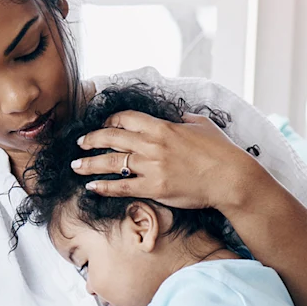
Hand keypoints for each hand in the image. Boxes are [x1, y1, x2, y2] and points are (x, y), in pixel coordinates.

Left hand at [70, 110, 267, 212]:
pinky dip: (103, 187)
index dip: (110, 120)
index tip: (102, 124)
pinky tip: (91, 187)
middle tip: (79, 143)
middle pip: (111, 138)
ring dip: (89, 163)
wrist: (230, 178)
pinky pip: (121, 187)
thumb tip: (176, 117)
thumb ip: (183, 120)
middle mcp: (152, 145)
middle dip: (91, 139)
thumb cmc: (220, 151)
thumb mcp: (201, 125)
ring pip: (111, 162)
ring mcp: (151, 167)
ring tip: (76, 165)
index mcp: (162, 126)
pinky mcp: (153, 188)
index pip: (126, 118)